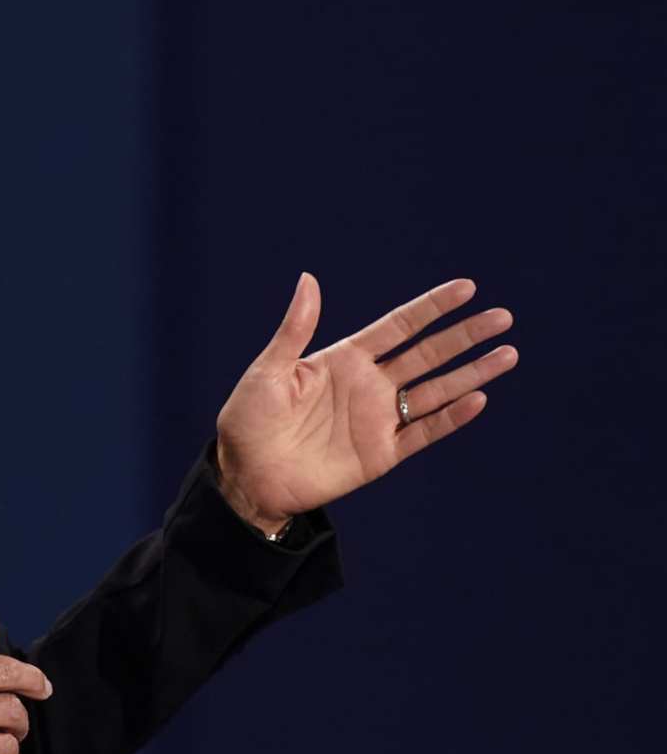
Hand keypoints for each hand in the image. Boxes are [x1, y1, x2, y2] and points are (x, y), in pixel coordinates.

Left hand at [215, 274, 518, 531]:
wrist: (245, 475)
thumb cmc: (248, 420)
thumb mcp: (269, 370)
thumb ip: (296, 329)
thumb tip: (309, 278)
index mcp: (344, 359)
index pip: (398, 326)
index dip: (432, 308)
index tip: (467, 288)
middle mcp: (368, 385)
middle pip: (427, 354)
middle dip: (464, 335)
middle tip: (502, 317)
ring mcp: (377, 419)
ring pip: (436, 391)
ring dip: (472, 373)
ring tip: (508, 354)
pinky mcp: (381, 453)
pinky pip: (423, 432)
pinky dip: (451, 418)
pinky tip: (479, 399)